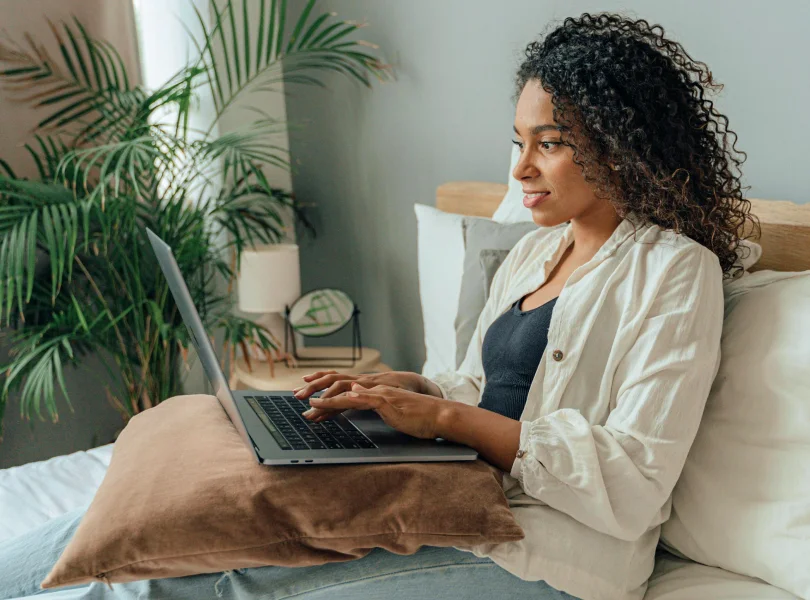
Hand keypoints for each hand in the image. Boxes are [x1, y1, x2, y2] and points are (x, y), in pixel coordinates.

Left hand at [292, 370, 437, 422]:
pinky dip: (347, 400)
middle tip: (298, 397)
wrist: (439, 416)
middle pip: (340, 386)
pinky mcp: (387, 403)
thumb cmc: (419, 418)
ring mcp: (380, 394)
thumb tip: (358, 396)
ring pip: (347, 393)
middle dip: (318, 391)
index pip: (345, 390)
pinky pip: (363, 400)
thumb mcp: (393, 411)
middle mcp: (375, 389)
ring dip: (326, 399)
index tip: (309, 400)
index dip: (326, 393)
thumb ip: (376, 404)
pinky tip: (335, 401)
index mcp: (375, 392)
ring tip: (309, 404)